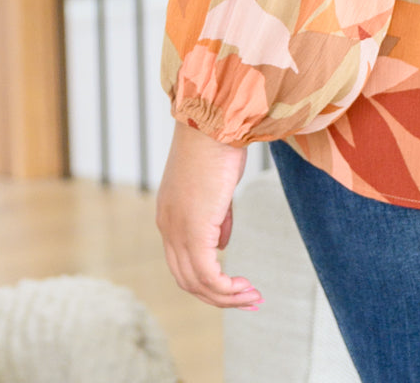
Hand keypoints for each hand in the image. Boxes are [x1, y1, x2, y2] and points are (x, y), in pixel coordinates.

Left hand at [156, 121, 260, 309]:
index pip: (183, 261)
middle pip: (186, 279)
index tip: (237, 285)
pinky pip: (207, 275)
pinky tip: (245, 287)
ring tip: (252, 297)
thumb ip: (217, 216)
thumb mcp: (217, 185)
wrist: (215, 119)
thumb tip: (222, 242)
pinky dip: (226, 289)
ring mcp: (177, 229)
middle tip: (248, 299)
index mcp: (170, 214)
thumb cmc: (219, 143)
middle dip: (218, 296)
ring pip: (196, 283)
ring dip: (225, 297)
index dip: (208, 279)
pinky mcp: (193, 229)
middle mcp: (168, 226)